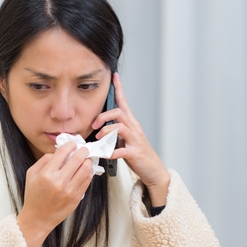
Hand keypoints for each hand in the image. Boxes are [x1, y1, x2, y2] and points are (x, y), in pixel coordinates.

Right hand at [17, 142, 93, 246]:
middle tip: (83, 149)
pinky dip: (89, 172)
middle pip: (78, 159)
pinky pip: (87, 180)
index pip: (63, 152)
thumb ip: (43, 160)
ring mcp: (70, 190)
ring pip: (86, 169)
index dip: (70, 145)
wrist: (38, 218)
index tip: (72, 144)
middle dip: (83, 150)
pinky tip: (85, 170)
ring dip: (88, 161)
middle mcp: (59, 182)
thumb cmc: (34, 196)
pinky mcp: (77, 197)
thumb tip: (58, 152)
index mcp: (47, 174)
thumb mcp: (31, 174)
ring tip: (85, 159)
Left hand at [91, 72, 170, 206]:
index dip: (119, 89)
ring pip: (120, 128)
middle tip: (93, 126)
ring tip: (99, 139)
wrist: (153, 170)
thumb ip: (114, 132)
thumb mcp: (125, 139)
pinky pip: (121, 150)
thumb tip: (99, 129)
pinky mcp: (134, 153)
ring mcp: (135, 140)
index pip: (124, 102)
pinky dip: (111, 152)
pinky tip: (106, 155)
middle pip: (119, 113)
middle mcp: (134, 128)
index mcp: (131, 123)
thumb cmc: (137, 154)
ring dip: (106, 131)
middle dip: (103, 117)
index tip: (114, 76)